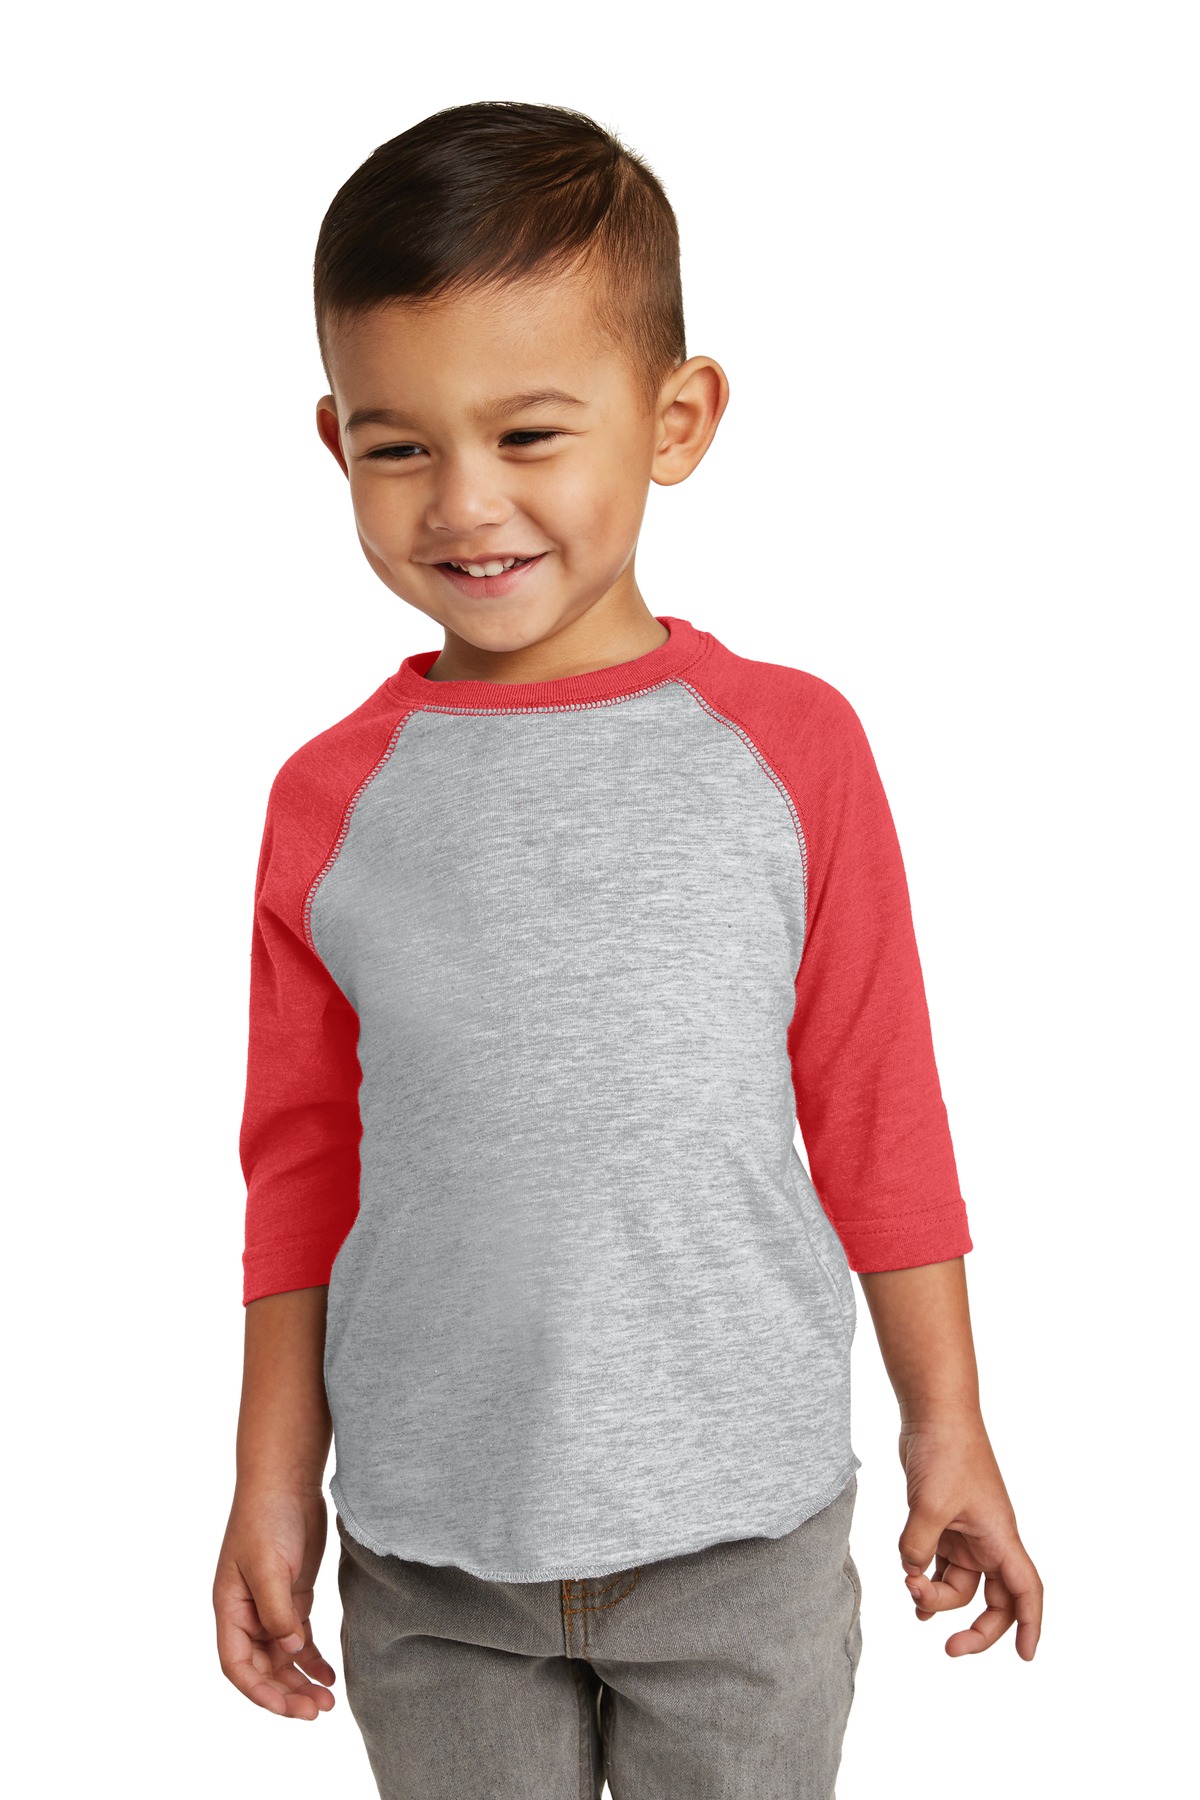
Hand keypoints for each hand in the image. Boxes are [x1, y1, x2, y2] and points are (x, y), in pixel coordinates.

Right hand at [214, 1484, 337, 1718]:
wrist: (287, 1481)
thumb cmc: (267, 1518)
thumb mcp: (268, 1565)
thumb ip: (278, 1611)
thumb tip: (290, 1652)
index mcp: (229, 1609)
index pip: (237, 1665)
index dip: (259, 1692)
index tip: (287, 1707)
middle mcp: (247, 1614)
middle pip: (262, 1668)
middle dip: (286, 1693)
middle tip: (316, 1712)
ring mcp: (271, 1606)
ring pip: (283, 1658)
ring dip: (301, 1681)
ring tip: (327, 1703)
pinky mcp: (294, 1595)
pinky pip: (300, 1639)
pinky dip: (313, 1659)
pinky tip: (329, 1675)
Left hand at [896, 1415, 1042, 1658]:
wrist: (935, 1412)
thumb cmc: (945, 1452)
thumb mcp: (927, 1504)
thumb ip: (916, 1547)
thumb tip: (909, 1573)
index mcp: (1000, 1537)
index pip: (1027, 1591)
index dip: (1031, 1626)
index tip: (1026, 1658)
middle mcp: (988, 1540)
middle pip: (995, 1600)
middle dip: (976, 1629)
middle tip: (949, 1648)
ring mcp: (966, 1532)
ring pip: (959, 1584)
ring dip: (936, 1597)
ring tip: (909, 1590)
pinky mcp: (943, 1521)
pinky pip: (939, 1564)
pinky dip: (925, 1578)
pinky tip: (910, 1587)